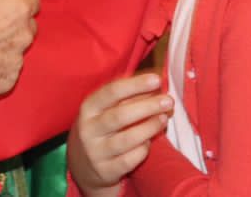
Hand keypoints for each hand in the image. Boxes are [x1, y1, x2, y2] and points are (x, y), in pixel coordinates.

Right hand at [68, 73, 171, 196]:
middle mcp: (89, 129)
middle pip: (120, 115)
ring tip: (164, 119)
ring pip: (127, 139)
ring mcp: (96, 152)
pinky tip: (149, 142)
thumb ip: (127, 97)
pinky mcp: (106, 171)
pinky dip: (143, 149)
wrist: (82, 167)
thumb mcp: (105, 111)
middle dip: (148, 106)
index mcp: (88, 108)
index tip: (156, 79)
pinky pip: (130, 160)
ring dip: (149, 127)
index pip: (111, 92)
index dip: (135, 85)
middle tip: (168, 101)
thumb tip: (155, 86)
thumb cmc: (100, 130)